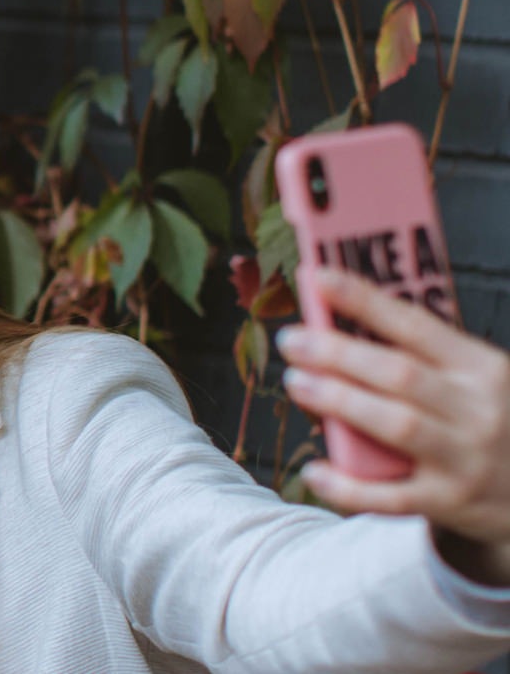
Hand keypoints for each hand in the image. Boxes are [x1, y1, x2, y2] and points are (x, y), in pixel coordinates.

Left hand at [277, 269, 509, 581]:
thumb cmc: (496, 423)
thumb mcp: (480, 380)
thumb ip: (427, 360)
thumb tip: (345, 329)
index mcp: (484, 368)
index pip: (417, 325)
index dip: (364, 300)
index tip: (318, 279)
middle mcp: (477, 410)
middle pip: (399, 374)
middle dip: (339, 353)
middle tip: (293, 340)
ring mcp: (465, 459)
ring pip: (395, 424)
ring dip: (339, 401)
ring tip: (295, 381)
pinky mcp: (450, 502)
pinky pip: (390, 497)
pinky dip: (348, 485)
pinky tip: (315, 470)